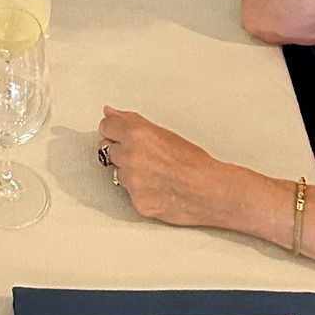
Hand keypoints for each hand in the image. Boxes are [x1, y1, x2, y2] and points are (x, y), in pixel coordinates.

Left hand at [98, 106, 228, 228]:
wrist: (209, 190)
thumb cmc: (194, 162)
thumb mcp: (164, 132)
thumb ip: (131, 120)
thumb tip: (110, 112)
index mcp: (136, 134)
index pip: (106, 127)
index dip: (113, 130)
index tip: (117, 133)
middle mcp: (130, 156)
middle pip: (107, 150)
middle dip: (119, 151)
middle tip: (141, 155)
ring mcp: (132, 181)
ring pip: (118, 172)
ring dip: (129, 172)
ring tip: (154, 173)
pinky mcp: (137, 202)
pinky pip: (129, 193)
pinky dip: (139, 191)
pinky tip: (157, 187)